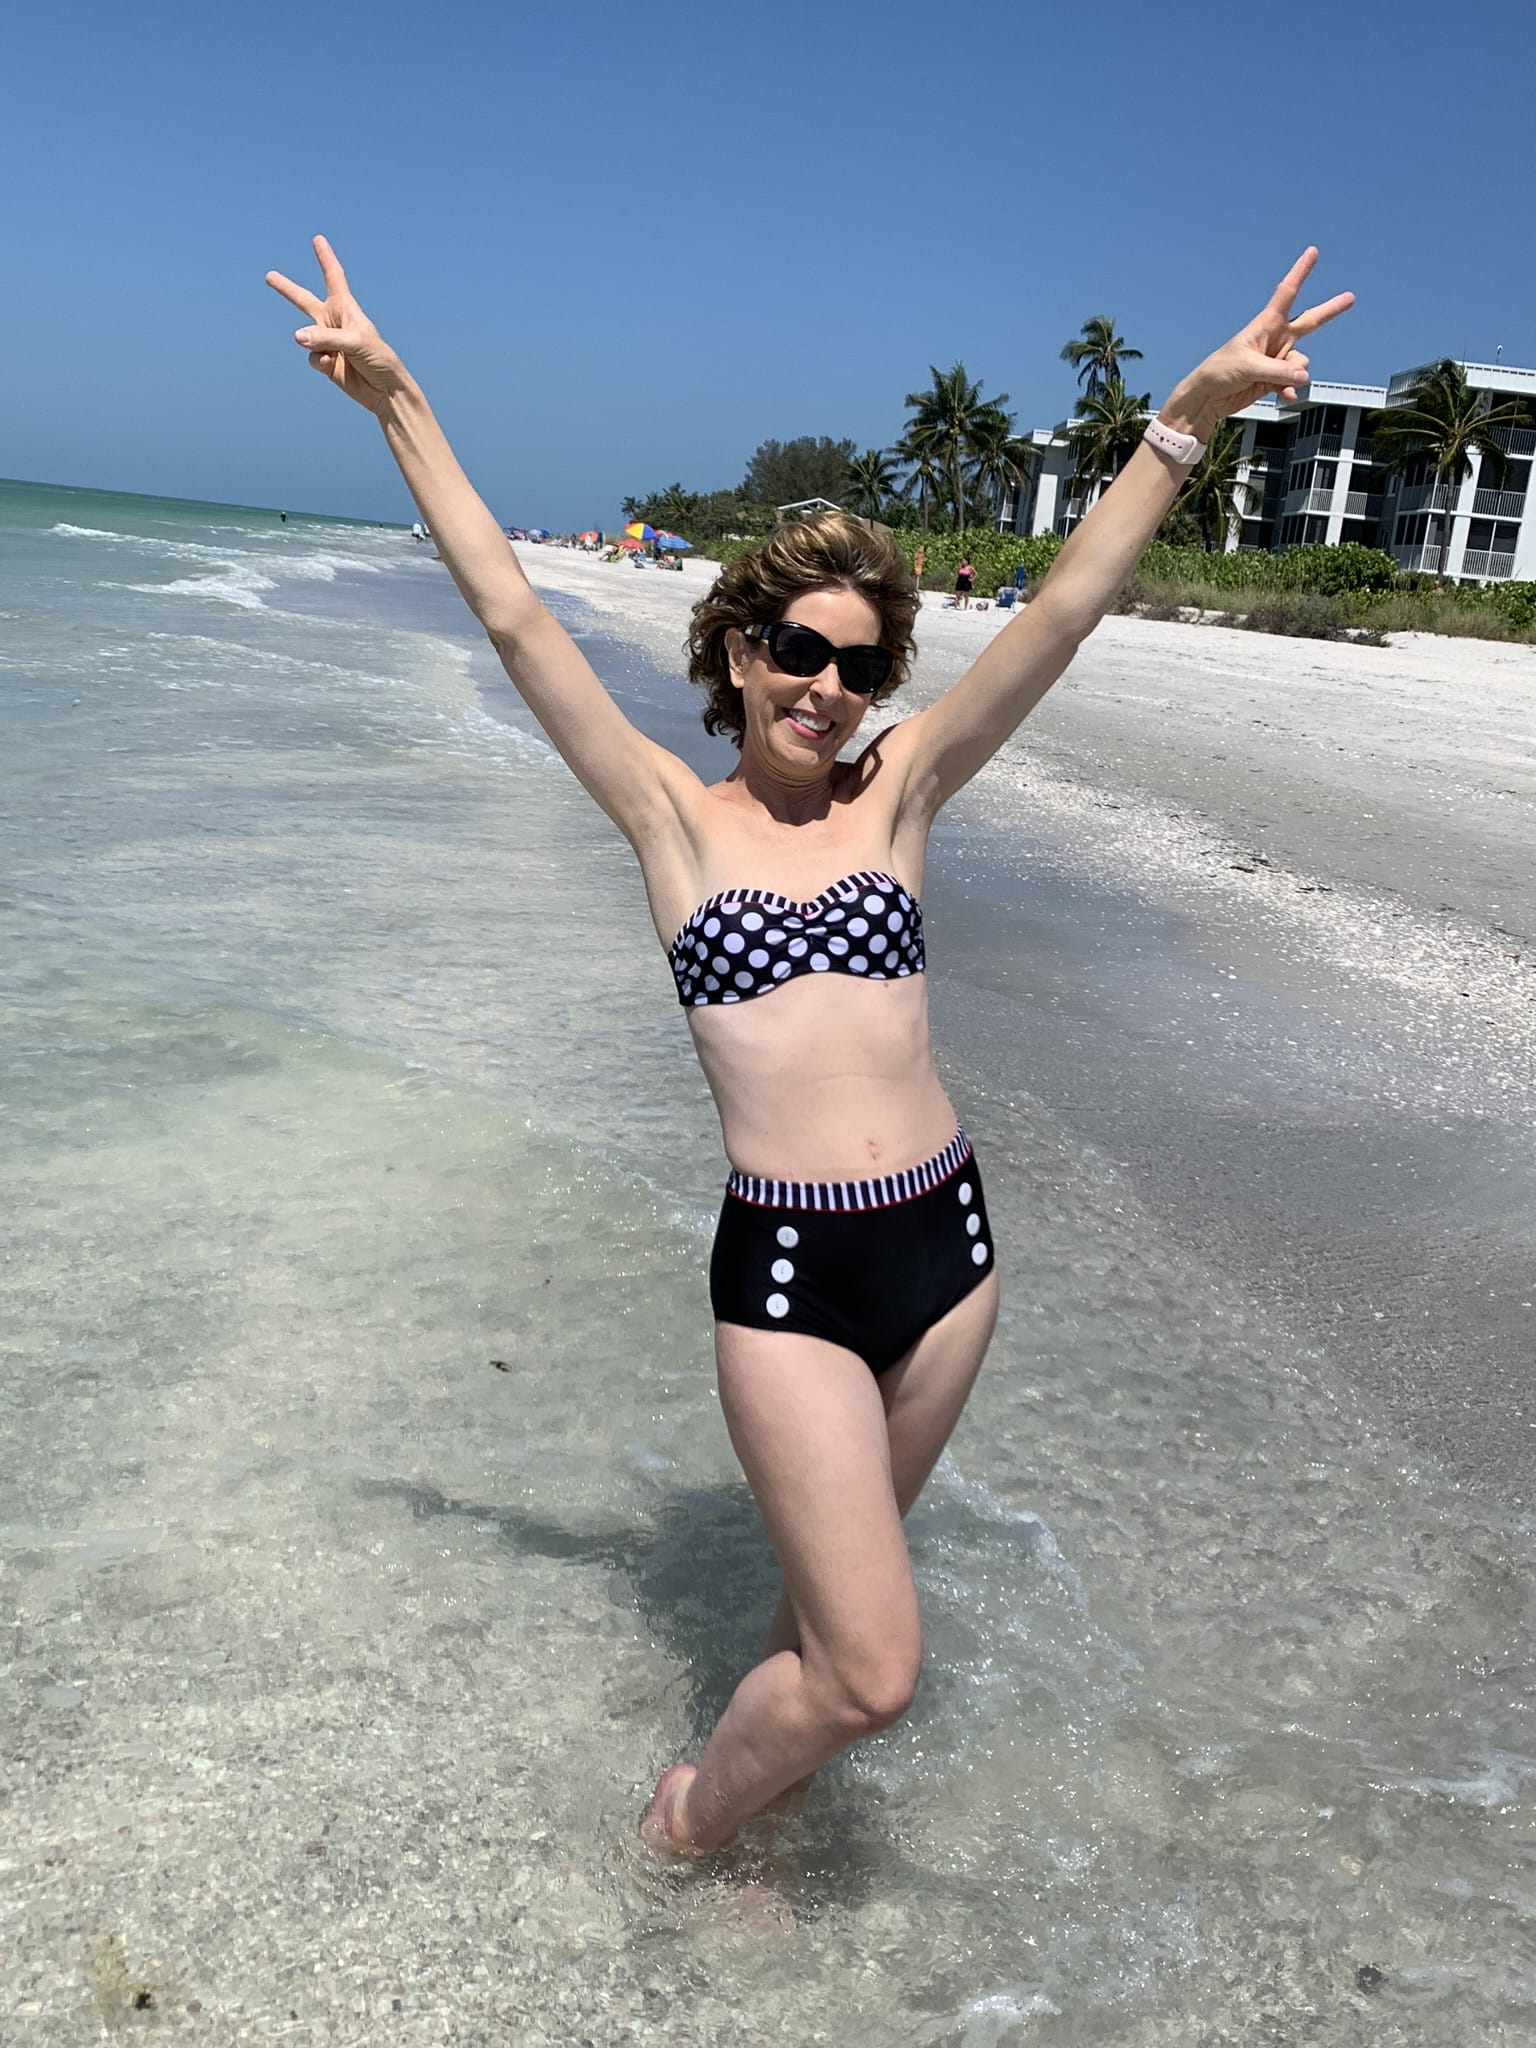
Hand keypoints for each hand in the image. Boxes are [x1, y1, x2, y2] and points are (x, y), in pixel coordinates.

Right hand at [264, 236, 411, 417]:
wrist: (384, 390)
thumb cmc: (378, 358)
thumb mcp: (355, 342)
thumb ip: (326, 338)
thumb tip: (298, 337)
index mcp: (345, 308)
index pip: (333, 277)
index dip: (325, 258)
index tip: (318, 240)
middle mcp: (333, 322)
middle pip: (304, 300)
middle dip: (286, 289)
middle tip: (269, 275)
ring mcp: (327, 342)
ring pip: (305, 337)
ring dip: (315, 343)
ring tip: (332, 354)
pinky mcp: (324, 362)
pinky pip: (311, 357)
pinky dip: (319, 361)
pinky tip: (332, 366)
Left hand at [1163, 248, 1354, 437]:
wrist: (1207, 398)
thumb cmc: (1219, 372)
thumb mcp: (1249, 368)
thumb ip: (1279, 372)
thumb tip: (1304, 376)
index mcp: (1265, 324)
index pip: (1287, 292)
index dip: (1300, 272)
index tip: (1313, 252)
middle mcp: (1275, 339)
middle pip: (1309, 321)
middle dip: (1330, 310)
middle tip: (1351, 297)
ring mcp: (1276, 360)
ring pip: (1301, 363)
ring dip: (1294, 374)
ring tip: (1275, 383)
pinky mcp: (1274, 380)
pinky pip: (1293, 383)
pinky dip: (1291, 390)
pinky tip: (1286, 398)